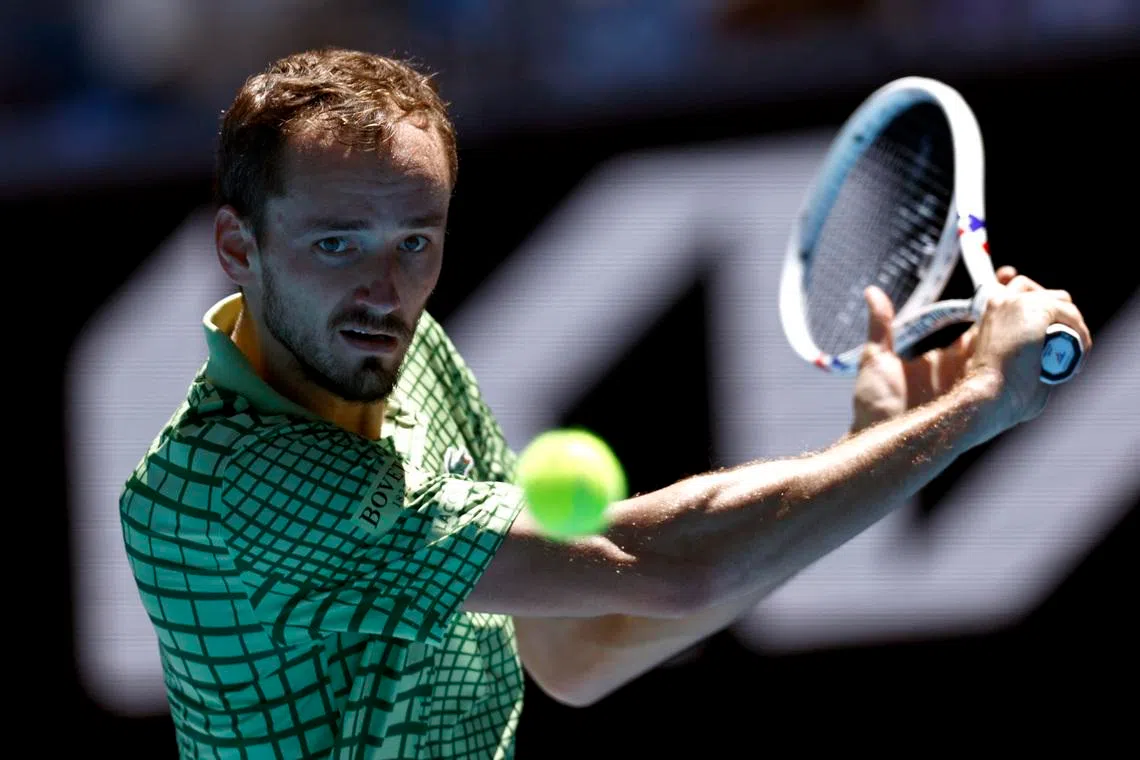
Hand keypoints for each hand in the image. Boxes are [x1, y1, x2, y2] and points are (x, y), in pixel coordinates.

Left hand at [850, 267, 1089, 433]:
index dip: (999, 299)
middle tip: (1032, 288)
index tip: (1009, 276)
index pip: (982, 321)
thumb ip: (881, 326)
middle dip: (1024, 310)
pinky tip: (1041, 339)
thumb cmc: (876, 408)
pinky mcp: (983, 401)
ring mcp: (978, 385)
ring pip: (1016, 353)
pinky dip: (1032, 361)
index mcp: (949, 358)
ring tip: (1045, 305)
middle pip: (1006, 334)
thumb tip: (872, 292)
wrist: (882, 445)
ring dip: (1032, 331)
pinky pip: (1017, 379)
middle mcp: (968, 370)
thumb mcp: (877, 360)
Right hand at [965, 272, 1091, 435]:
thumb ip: (1020, 352)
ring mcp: (1018, 302)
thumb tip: (1049, 362)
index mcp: (990, 314)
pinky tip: (1079, 355)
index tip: (1052, 330)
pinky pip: (1070, 315)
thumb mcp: (1002, 364)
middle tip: (1065, 344)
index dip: (1038, 304)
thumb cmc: (995, 392)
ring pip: (1061, 301)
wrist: (988, 393)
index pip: (1018, 291)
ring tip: (1074, 354)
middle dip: (1058, 314)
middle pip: (1041, 291)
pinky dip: (1081, 334)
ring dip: (1072, 325)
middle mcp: (1001, 301)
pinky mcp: (1037, 308)